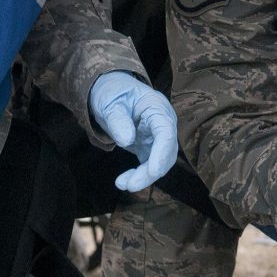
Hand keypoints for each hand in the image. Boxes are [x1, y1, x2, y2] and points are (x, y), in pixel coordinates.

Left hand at [89, 71, 177, 191]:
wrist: (111, 92)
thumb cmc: (112, 93)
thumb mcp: (110, 103)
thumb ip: (118, 119)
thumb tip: (126, 140)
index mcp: (157, 107)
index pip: (166, 131)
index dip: (162, 152)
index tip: (153, 171)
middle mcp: (163, 123)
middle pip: (166, 151)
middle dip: (151, 171)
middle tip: (130, 185)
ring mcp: (158, 136)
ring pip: (161, 162)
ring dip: (145, 176)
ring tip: (122, 183)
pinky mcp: (150, 146)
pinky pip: (150, 164)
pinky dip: (140, 175)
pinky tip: (124, 181)